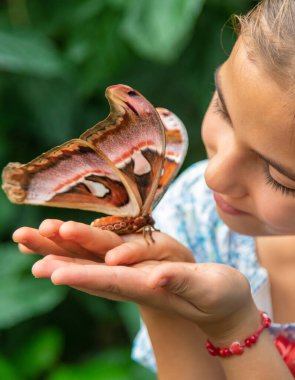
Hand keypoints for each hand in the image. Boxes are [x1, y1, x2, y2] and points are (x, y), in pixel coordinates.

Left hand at [13, 219, 255, 342]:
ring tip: (35, 246)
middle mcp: (135, 282)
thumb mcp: (207, 288)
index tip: (55, 272)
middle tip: (31, 251)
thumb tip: (156, 276)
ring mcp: (135, 276)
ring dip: (65, 255)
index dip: (84, 275)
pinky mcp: (139, 269)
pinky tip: (65, 247)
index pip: (111, 281)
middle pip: (94, 272)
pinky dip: (82, 253)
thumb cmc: (219, 297)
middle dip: (62, 261)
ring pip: (94, 265)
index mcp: (150, 287)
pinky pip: (104, 260)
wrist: (218, 305)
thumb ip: (182, 281)